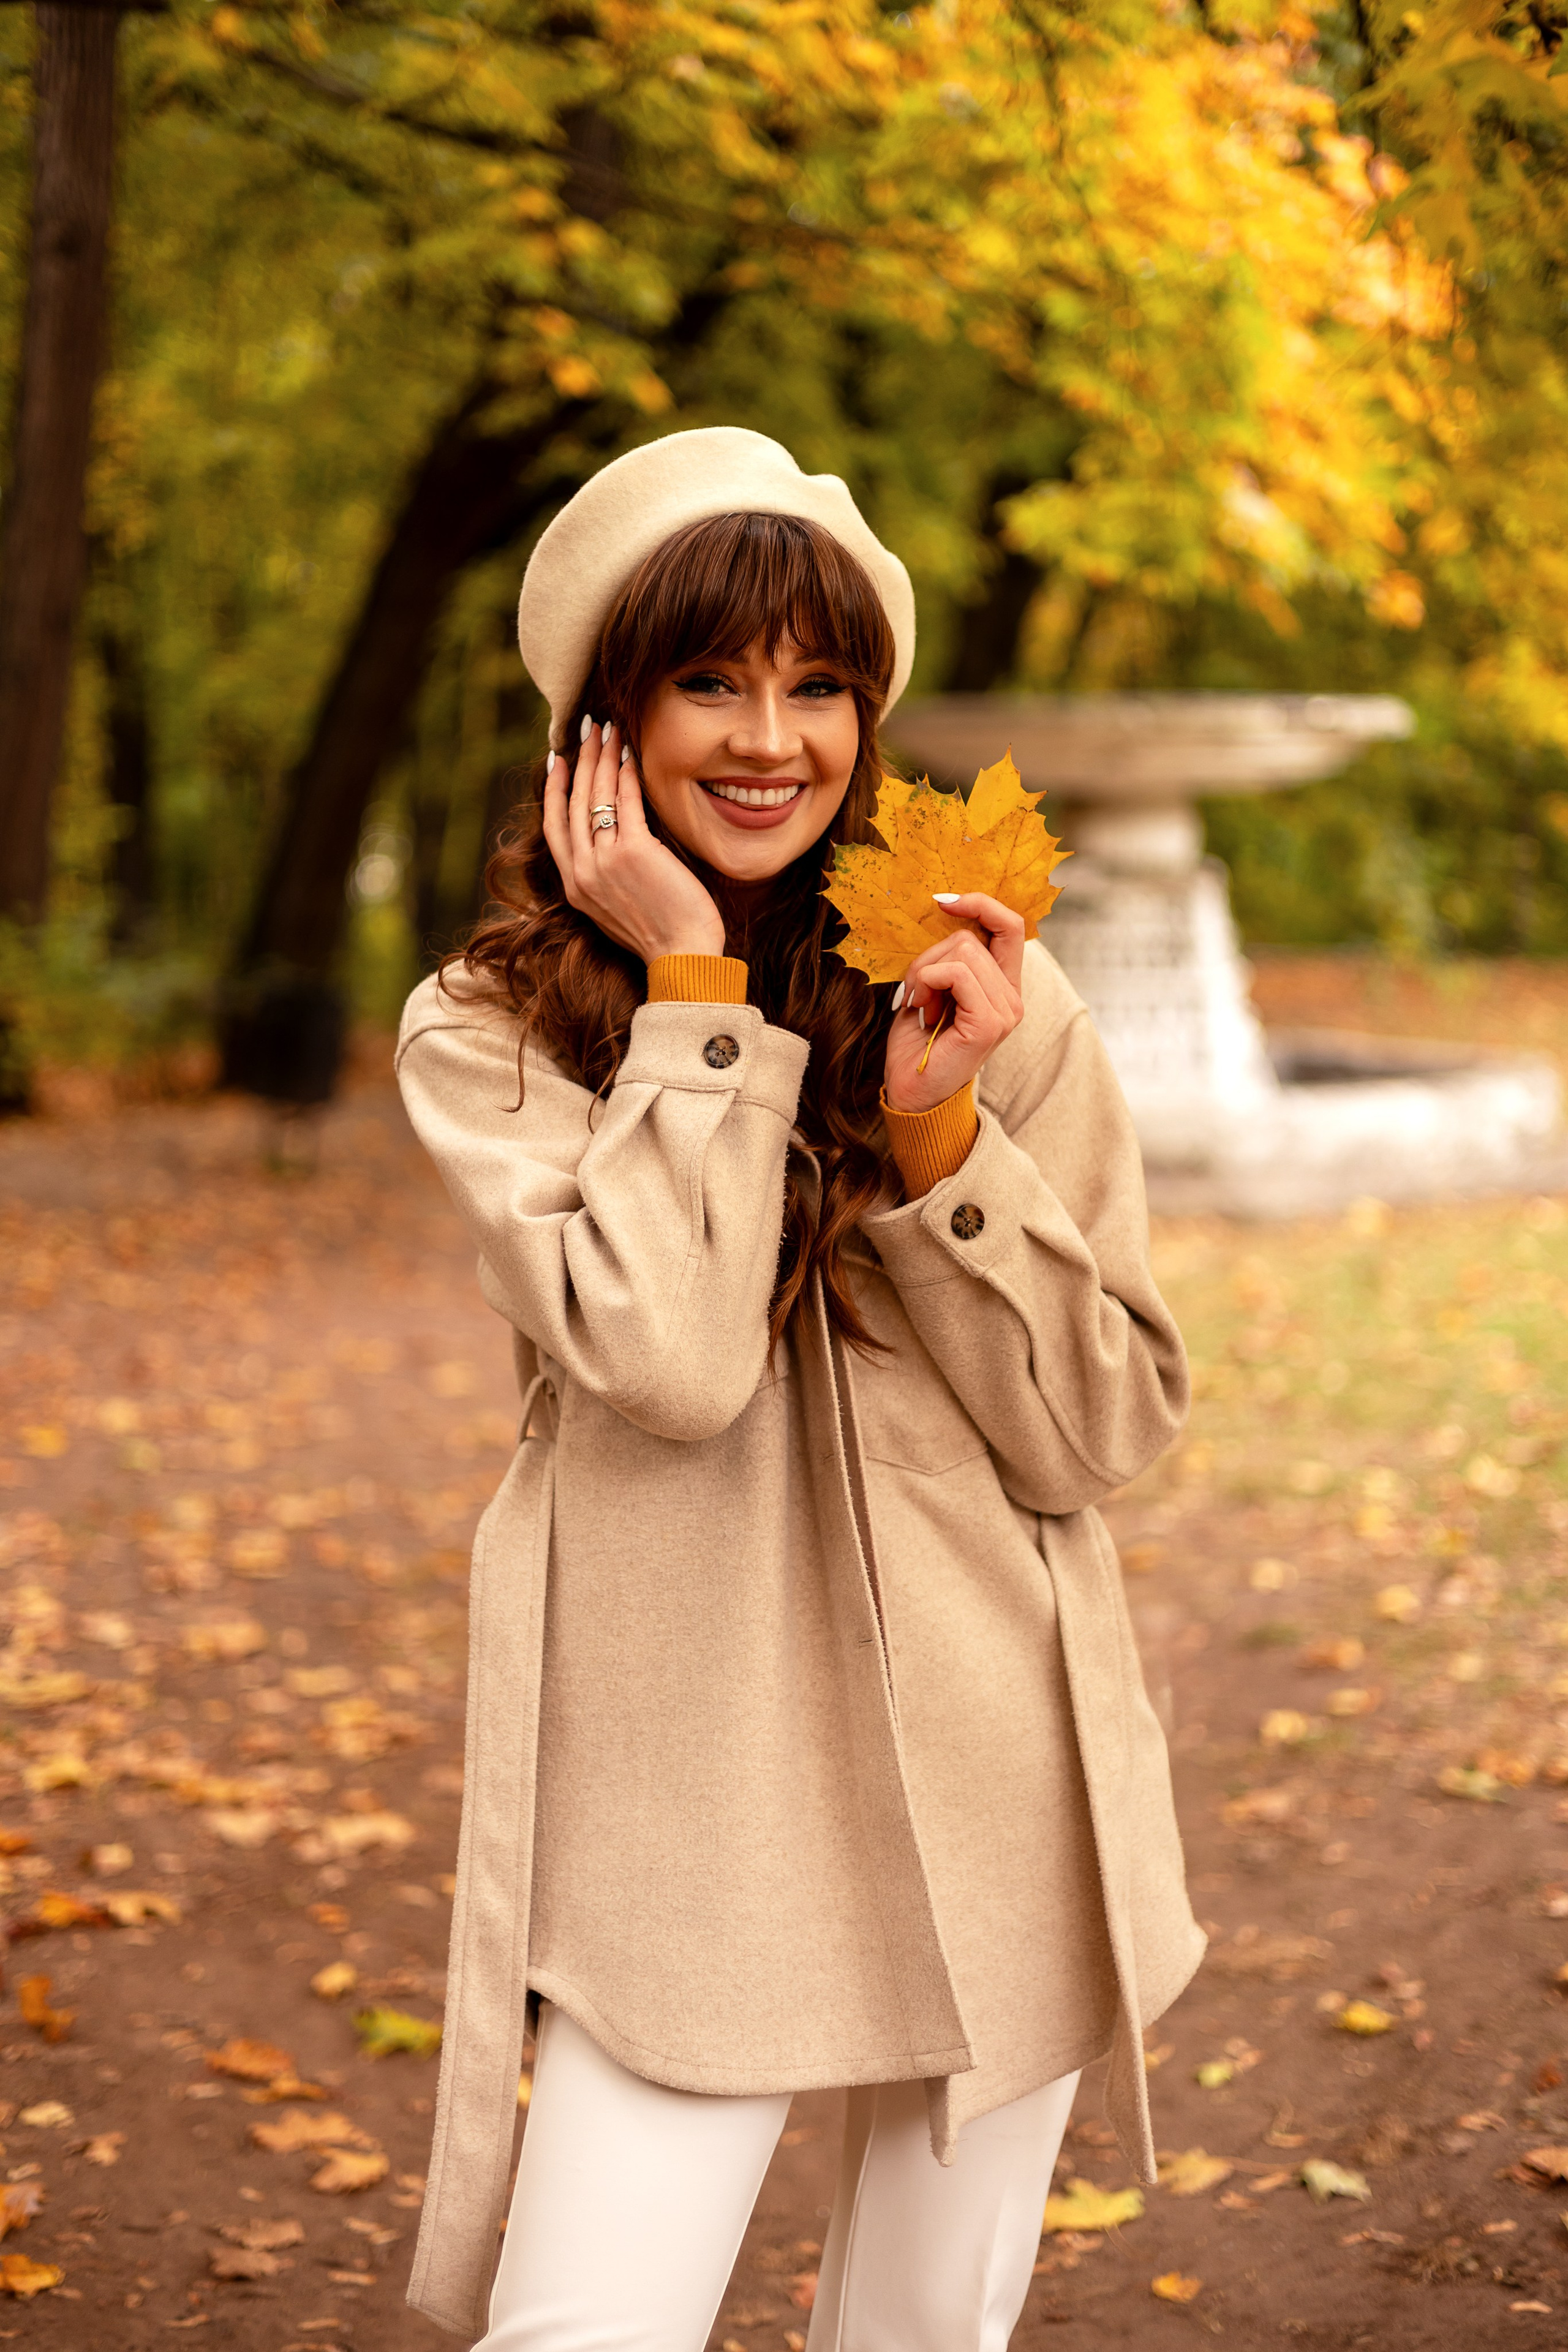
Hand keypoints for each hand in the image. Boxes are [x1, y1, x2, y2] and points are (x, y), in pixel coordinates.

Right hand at [541, 720, 724, 963]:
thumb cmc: (661, 935)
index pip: (554, 827)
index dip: (554, 789)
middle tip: (586, 729)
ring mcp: (604, 862)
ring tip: (607, 730)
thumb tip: (610, 847)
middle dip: (579, 760)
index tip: (557, 760)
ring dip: (601, 757)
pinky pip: (625, 802)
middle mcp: (582, 873)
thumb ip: (606, 879)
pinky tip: (629, 754)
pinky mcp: (633, 852)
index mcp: (574, 888)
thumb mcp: (618, 908)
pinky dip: (626, 774)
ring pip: (596, 797)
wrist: (681, 957)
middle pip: (572, 803)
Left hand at [882, 894, 1025, 1113]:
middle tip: (918, 991)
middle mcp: (1012, 998)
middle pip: (972, 937)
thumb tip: (946, 913)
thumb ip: (948, 958)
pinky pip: (956, 974)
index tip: (943, 901)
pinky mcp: (990, 1023)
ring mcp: (1005, 1011)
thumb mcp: (933, 988)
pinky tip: (922, 1010)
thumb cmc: (918, 1043)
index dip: (981, 904)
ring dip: (925, 973)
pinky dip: (928, 983)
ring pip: (962, 953)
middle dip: (931, 956)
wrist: (912, 1093)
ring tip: (922, 1006)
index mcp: (1003, 986)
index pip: (1010, 926)